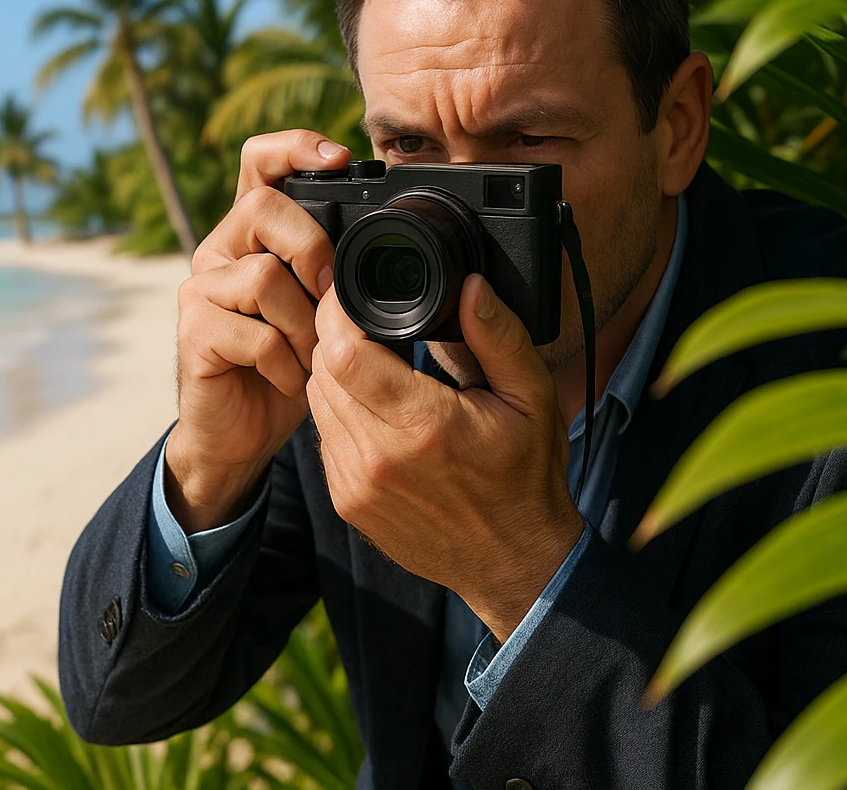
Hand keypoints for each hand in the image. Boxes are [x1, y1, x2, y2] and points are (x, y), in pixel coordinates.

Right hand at [167, 130, 350, 532]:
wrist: (238, 434)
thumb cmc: (286, 365)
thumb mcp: (320, 311)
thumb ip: (334, 272)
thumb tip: (383, 244)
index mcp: (252, 235)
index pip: (259, 162)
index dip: (294, 147)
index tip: (339, 157)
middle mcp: (220, 251)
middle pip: (262, 207)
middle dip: (312, 249)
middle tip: (331, 297)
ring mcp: (200, 290)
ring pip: (263, 276)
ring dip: (304, 324)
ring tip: (312, 356)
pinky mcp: (193, 332)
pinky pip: (254, 334)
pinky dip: (285, 363)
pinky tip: (289, 379)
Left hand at [307, 274, 584, 642]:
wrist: (513, 563)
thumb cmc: (526, 477)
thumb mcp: (531, 398)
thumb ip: (498, 336)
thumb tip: (470, 285)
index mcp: (424, 425)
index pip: (343, 354)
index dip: (339, 314)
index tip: (351, 293)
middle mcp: (379, 457)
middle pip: (321, 370)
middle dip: (335, 336)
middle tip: (363, 320)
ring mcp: (356, 484)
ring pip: (315, 400)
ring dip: (333, 372)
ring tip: (369, 358)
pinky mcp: (346, 502)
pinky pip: (322, 435)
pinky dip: (337, 411)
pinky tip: (370, 404)